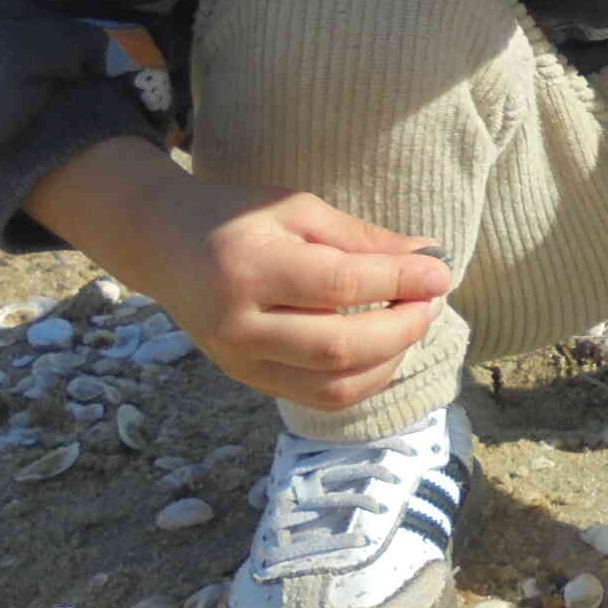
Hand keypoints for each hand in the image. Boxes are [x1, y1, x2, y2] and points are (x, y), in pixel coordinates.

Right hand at [138, 179, 454, 410]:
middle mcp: (240, 325)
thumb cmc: (239, 218)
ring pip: (334, 387)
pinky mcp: (249, 381)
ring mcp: (241, 362)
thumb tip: (429, 259)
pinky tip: (385, 350)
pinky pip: (320, 398)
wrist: (166, 247)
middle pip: (340, 347)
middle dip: (402, 328)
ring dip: (390, 361)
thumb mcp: (298, 209)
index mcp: (250, 268)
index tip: (440, 271)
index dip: (400, 280)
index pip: (341, 285)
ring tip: (412, 324)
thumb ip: (362, 238)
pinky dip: (365, 380)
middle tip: (431, 301)